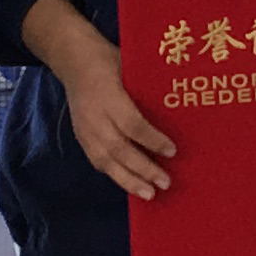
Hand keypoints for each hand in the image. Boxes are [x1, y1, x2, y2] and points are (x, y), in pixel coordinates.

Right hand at [21, 0, 174, 200]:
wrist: (74, 61)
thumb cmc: (111, 61)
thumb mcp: (131, 67)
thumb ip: (149, 89)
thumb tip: (181, 108)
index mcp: (109, 94)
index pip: (132, 123)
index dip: (152, 139)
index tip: (173, 151)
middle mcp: (95, 116)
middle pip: (119, 148)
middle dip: (143, 168)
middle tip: (165, 182)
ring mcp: (85, 129)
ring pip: (106, 161)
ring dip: (129, 180)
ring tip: (150, 194)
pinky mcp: (81, 137)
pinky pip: (98, 161)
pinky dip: (115, 175)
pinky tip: (132, 185)